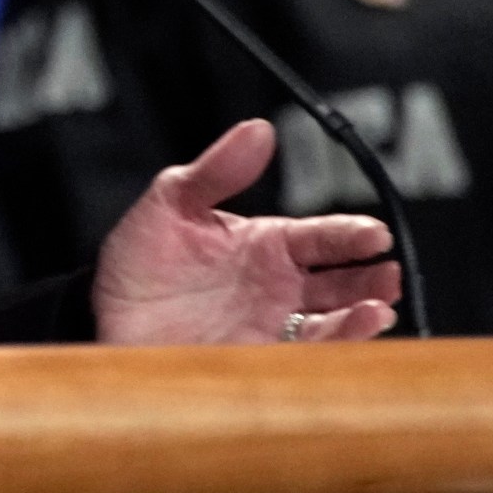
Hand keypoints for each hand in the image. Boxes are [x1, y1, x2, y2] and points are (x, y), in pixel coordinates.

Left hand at [91, 118, 401, 344]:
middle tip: (388, 274)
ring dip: (360, 317)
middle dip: (371, 278)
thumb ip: (216, 171)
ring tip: (377, 309)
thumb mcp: (170, 203)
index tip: (376, 234)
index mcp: (264, 244)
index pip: (321, 236)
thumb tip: (258, 129)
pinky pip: (305, 359)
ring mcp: (271, 326)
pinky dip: (332, 352)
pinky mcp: (259, 362)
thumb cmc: (138, 262)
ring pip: (333, 322)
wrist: (104, 319)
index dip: (351, 235)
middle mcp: (276, 286)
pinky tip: (346, 340)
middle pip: (341, 282)